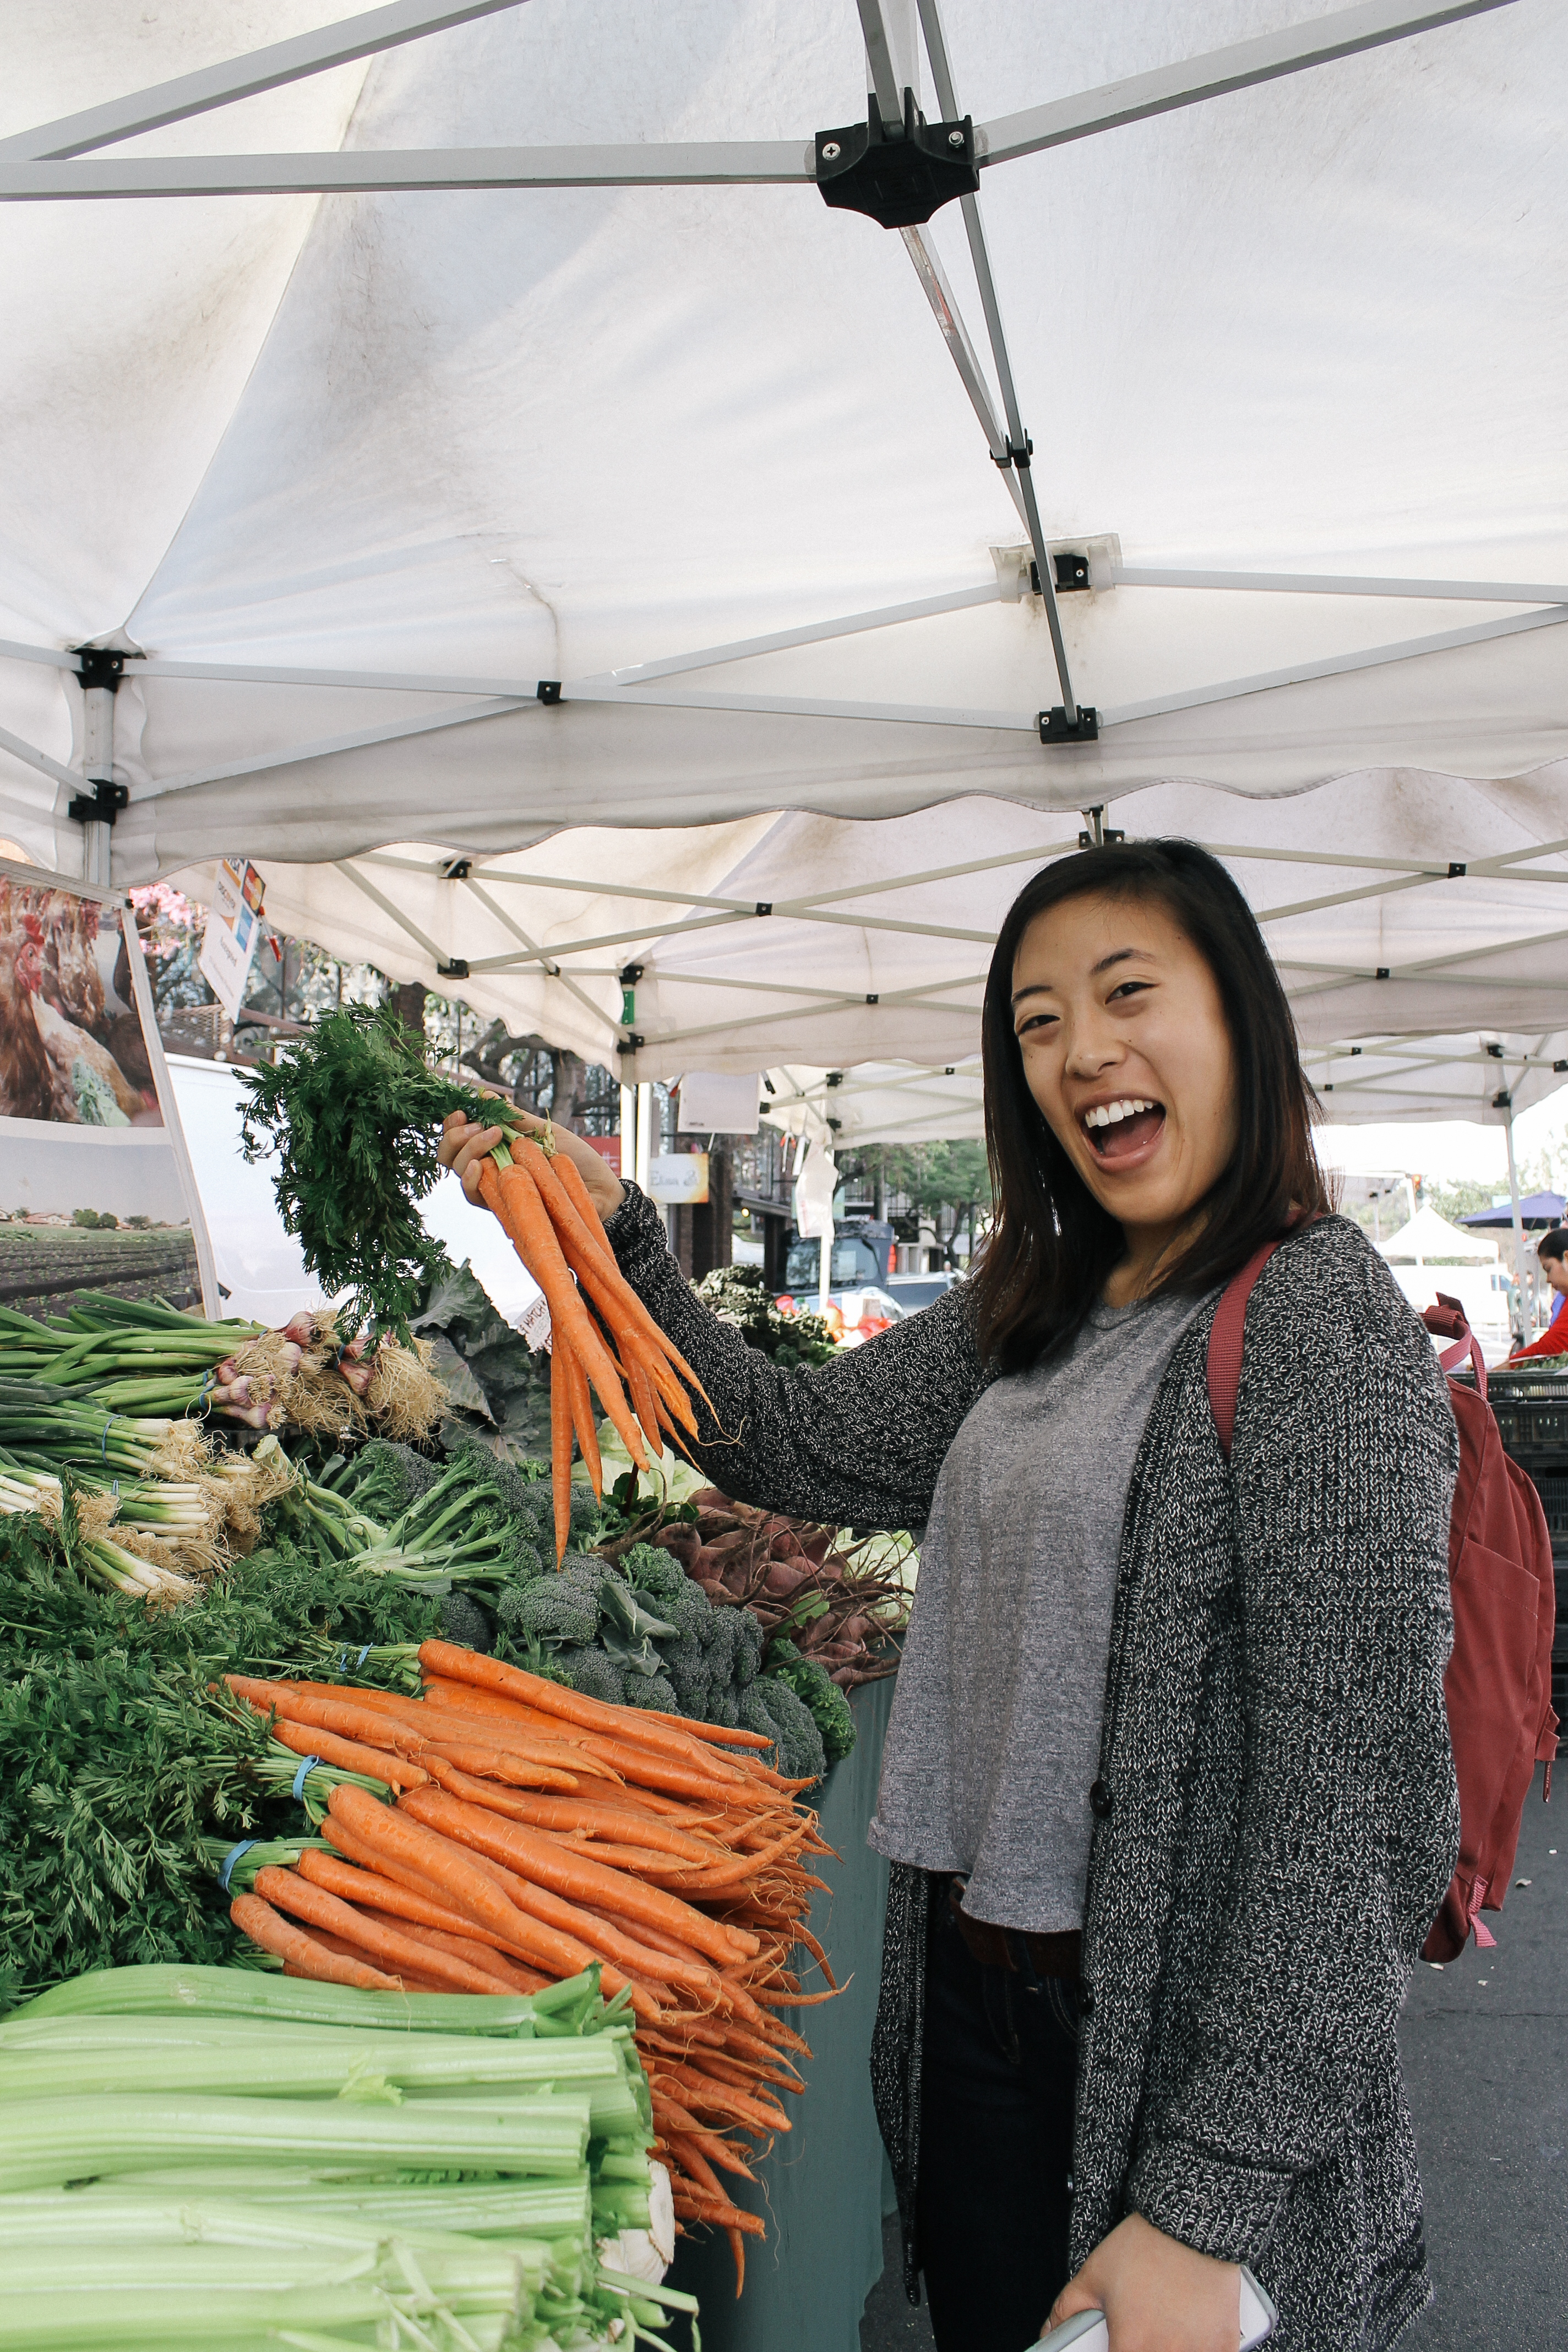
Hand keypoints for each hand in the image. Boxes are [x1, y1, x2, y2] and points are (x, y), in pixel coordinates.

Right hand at [436, 1104, 625, 1218]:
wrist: (601, 1189)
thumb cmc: (574, 1159)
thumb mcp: (544, 1131)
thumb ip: (513, 1117)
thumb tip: (483, 1094)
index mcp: (496, 1148)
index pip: (459, 1138)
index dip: (451, 1125)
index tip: (461, 1110)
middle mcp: (490, 1169)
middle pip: (450, 1156)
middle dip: (455, 1136)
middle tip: (478, 1125)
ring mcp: (496, 1188)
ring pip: (460, 1173)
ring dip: (468, 1150)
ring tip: (491, 1136)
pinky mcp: (504, 1207)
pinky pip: (475, 1196)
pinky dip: (472, 1178)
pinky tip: (481, 1165)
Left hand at [1045, 2214, 1239, 2351]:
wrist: (1188, 2222)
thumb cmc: (1143, 2246)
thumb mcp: (1093, 2275)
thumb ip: (1066, 2310)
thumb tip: (1049, 2333)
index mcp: (1131, 2347)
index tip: (1114, 2346)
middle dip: (1138, 2350)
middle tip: (1136, 2338)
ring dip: (1167, 2351)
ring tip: (1159, 2333)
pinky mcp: (1225, 2345)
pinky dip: (1199, 2351)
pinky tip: (1187, 2338)